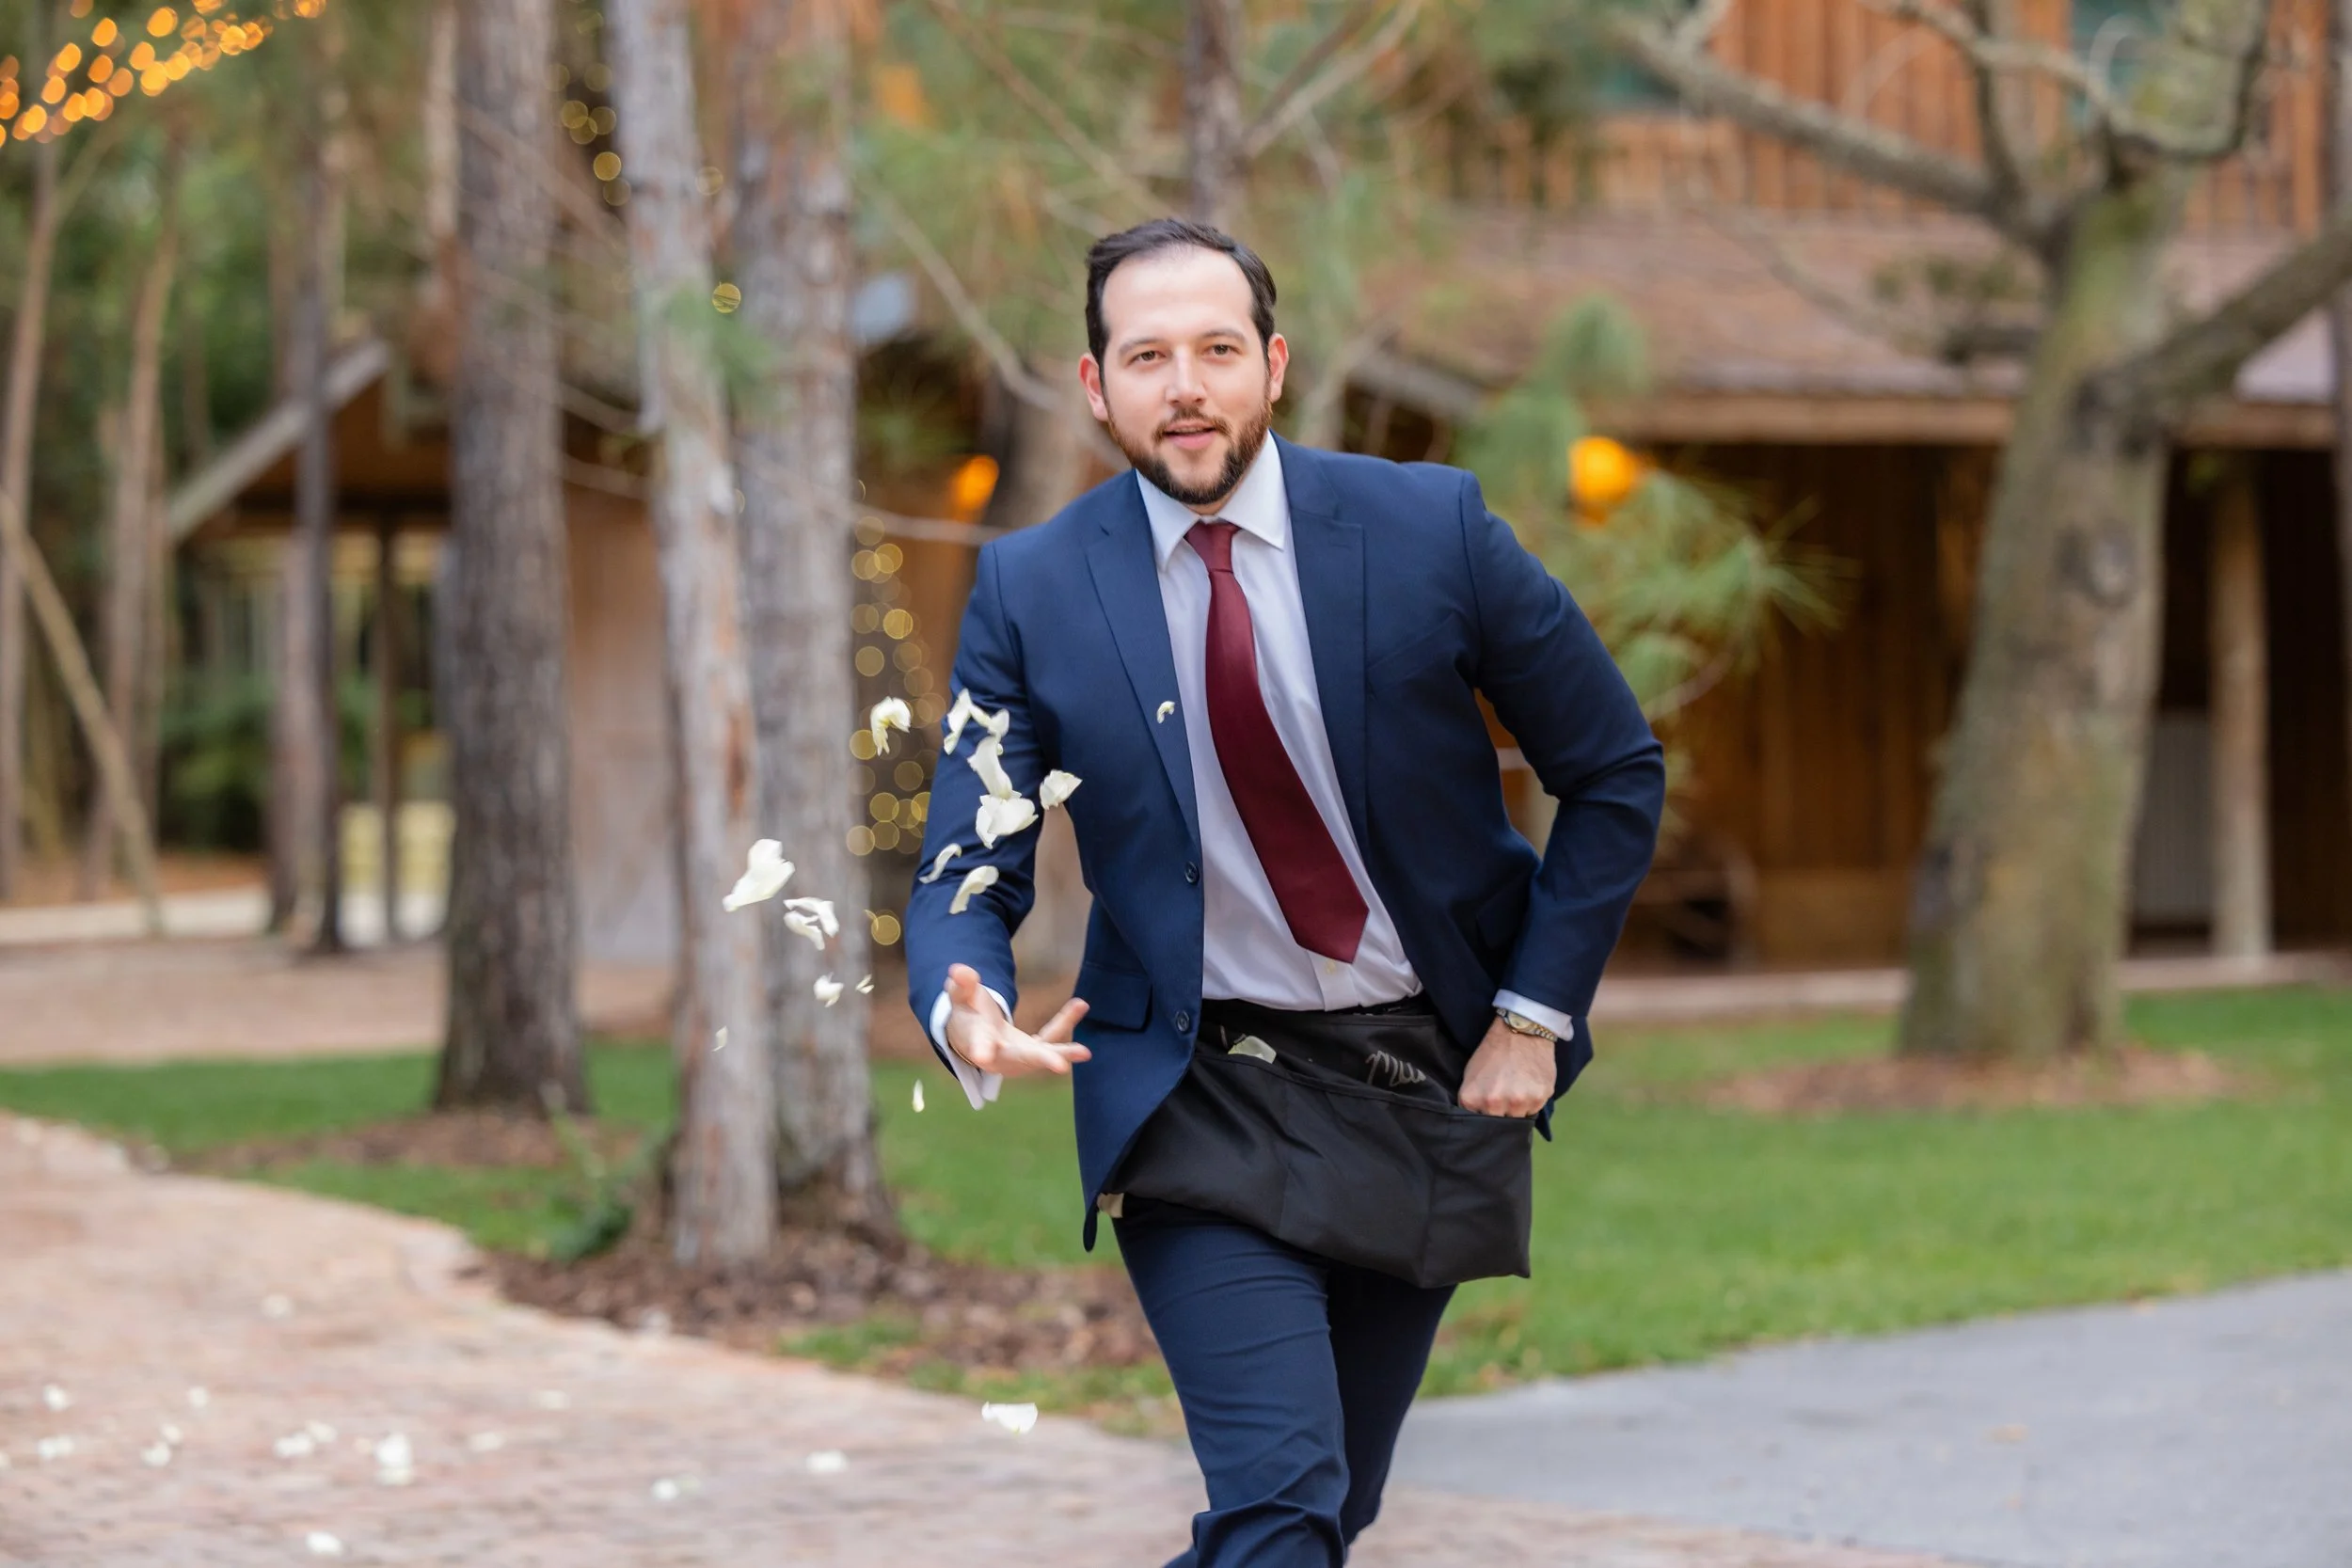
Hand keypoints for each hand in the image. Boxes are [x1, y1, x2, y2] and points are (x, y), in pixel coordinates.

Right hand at [942, 962, 1091, 1078]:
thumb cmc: (967, 1017)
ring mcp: (1021, 1056)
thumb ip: (961, 985)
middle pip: (1020, 1058)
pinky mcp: (1034, 1051)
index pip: (978, 1045)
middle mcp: (1001, 1056)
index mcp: (978, 1043)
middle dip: (1040, 1060)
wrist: (976, 1041)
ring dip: (1063, 1053)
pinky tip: (1080, 1004)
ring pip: (1042, 1055)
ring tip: (1085, 1052)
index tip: (982, 1056)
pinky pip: (1052, 1037)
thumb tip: (959, 969)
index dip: (980, 1049)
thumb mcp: (961, 998)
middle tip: (1060, 1066)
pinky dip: (1066, 1021)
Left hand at [1457, 1019, 1555, 1117]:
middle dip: (1498, 1118)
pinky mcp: (1538, 1099)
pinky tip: (1528, 1086)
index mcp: (1473, 1099)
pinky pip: (1533, 1111)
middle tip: (1502, 1102)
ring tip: (1516, 1092)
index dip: (1480, 1120)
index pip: (1474, 1125)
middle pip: (1495, 1127)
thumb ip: (1473, 1102)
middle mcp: (1494, 1104)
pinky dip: (1530, 1103)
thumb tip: (1477, 1121)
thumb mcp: (1471, 1075)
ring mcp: (1517, 1103)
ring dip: (1516, 1112)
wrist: (1521, 1031)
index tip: (1486, 1113)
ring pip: (1516, 1122)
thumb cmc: (1492, 1052)